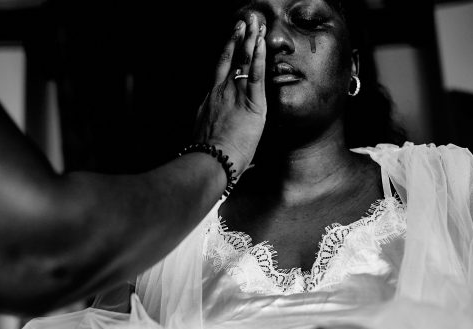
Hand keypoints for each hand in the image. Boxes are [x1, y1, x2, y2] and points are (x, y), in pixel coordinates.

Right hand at [193, 14, 266, 174]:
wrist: (211, 161)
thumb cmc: (210, 161)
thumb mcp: (209, 146)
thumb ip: (218, 142)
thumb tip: (228, 157)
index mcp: (210, 104)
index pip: (220, 76)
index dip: (226, 59)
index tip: (230, 48)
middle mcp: (219, 93)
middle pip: (228, 60)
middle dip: (235, 40)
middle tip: (240, 24)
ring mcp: (233, 95)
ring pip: (242, 61)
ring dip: (249, 40)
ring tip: (253, 23)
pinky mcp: (251, 102)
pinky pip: (256, 73)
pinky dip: (259, 56)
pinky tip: (262, 42)